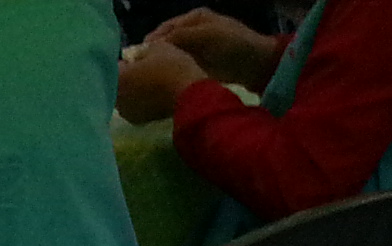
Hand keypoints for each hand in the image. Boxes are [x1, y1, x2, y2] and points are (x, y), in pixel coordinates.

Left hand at [117, 36, 211, 122]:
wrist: (189, 95)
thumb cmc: (172, 67)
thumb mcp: (157, 47)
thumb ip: (140, 50)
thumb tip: (134, 55)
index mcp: (117, 79)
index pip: (116, 65)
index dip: (128, 60)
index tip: (140, 58)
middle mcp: (116, 98)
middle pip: (119, 83)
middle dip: (129, 76)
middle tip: (146, 70)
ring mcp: (125, 112)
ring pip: (126, 96)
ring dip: (134, 90)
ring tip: (152, 83)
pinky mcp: (137, 121)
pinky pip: (135, 106)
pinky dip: (141, 101)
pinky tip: (155, 95)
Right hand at [146, 7, 276, 84]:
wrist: (255, 64)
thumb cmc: (233, 44)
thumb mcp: (207, 34)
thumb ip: (181, 35)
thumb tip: (153, 44)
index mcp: (193, 18)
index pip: (163, 29)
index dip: (150, 42)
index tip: (136, 60)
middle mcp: (190, 30)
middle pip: (164, 41)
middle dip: (151, 54)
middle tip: (138, 71)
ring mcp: (193, 47)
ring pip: (168, 54)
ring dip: (159, 64)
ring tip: (146, 78)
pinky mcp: (196, 63)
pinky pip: (176, 66)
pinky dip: (168, 72)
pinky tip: (160, 82)